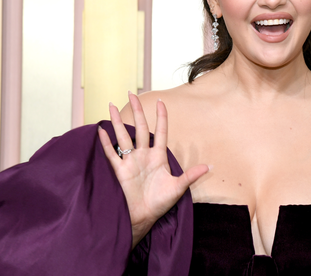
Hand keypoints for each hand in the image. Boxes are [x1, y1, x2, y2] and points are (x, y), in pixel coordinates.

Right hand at [98, 93, 209, 249]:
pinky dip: (106, 143)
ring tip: (111, 105)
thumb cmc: (160, 203)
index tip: (160, 102)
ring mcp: (131, 161)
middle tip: (131, 93)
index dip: (161, 117)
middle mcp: (143, 155)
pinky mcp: (120, 170)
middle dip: (136, 111)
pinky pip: (111, 154)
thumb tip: (209, 166)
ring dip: (117, 122)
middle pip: (139, 128)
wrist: (144, 217)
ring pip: (123, 136)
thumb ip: (191, 175)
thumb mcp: (178, 188)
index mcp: (158, 156)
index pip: (160, 131)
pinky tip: (101, 130)